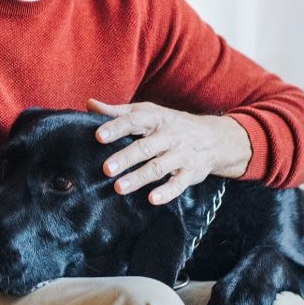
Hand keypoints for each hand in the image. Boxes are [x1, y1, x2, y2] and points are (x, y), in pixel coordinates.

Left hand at [87, 99, 251, 204]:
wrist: (214, 138)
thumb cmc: (171, 124)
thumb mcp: (148, 112)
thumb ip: (118, 112)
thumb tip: (89, 104)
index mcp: (156, 119)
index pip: (134, 121)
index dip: (116, 127)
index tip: (98, 135)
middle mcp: (169, 136)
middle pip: (145, 147)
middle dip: (125, 158)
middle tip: (105, 169)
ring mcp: (181, 155)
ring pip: (158, 167)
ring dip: (139, 177)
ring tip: (119, 188)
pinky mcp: (190, 173)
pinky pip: (178, 184)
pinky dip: (166, 192)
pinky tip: (152, 199)